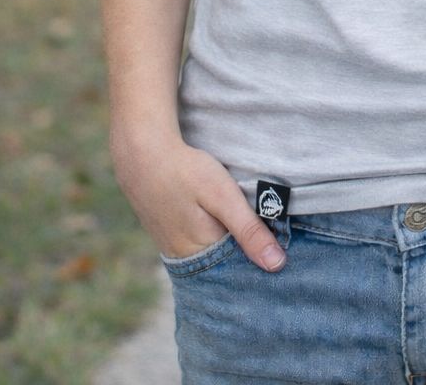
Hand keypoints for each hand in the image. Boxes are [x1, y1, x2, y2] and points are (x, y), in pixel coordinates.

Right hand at [111, 129, 286, 271]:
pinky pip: (197, 241)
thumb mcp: (223, 197)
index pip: (238, 274)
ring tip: (253, 230)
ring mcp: (172, 244)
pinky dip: (213, 234)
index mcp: (200, 256)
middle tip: (274, 242)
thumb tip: (277, 265)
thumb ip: (249, 230)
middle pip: (223, 266)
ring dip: (230, 244)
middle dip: (246, 257)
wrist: (140, 152)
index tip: (285, 258)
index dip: (261, 265)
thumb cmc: (185, 172)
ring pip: (210, 253)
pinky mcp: (167, 229)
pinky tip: (223, 221)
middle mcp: (184, 257)